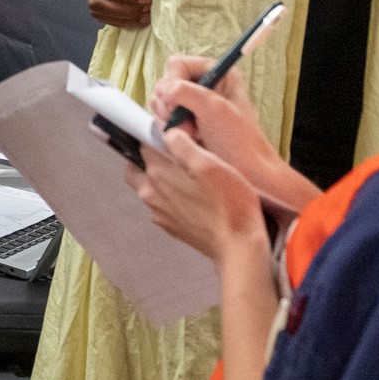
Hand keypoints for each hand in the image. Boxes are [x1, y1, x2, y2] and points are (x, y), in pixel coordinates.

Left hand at [131, 125, 270, 263]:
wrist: (239, 246)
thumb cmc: (229, 204)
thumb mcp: (209, 163)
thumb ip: (182, 144)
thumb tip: (167, 133)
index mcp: (157, 173)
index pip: (143, 143)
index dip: (158, 135)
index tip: (174, 135)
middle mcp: (151, 193)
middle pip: (139, 166)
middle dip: (152, 157)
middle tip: (177, 154)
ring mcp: (160, 212)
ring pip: (151, 186)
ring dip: (164, 178)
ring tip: (191, 176)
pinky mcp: (171, 226)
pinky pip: (164, 204)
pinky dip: (173, 197)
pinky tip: (196, 197)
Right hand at [151, 55, 320, 210]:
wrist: (250, 176)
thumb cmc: (241, 143)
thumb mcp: (214, 109)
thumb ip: (185, 91)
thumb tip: (162, 90)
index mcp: (218, 74)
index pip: (177, 64)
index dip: (174, 81)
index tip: (179, 100)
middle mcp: (204, 87)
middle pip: (166, 83)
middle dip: (171, 105)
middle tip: (189, 122)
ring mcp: (194, 107)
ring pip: (162, 103)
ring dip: (171, 120)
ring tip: (193, 133)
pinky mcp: (187, 124)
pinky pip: (164, 120)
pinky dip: (171, 130)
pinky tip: (189, 139)